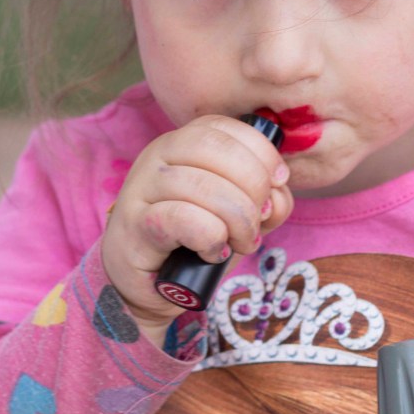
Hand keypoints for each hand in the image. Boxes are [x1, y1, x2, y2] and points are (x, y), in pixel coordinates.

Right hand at [101, 115, 292, 344]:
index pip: (225, 127)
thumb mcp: (239, 215)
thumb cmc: (196, 242)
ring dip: (238, 220)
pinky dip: (212, 238)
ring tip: (240, 243)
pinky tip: (213, 252)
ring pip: (204, 186)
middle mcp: (158, 155)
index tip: (278, 182)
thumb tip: (276, 195)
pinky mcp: (135, 224)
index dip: (261, 152)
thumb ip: (266, 199)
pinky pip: (185, 219)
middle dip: (253, 186)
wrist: (148, 286)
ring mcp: (142, 187)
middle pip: (216, 149)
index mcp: (182, 143)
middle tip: (259, 221)